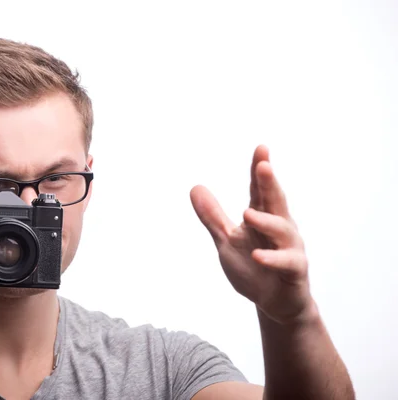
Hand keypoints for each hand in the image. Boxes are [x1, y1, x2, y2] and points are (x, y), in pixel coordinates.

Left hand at [191, 145, 314, 324]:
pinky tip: (256, 256)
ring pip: (282, 230)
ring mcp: (289, 248)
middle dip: (270, 183)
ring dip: (266, 221)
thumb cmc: (253, 268)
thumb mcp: (226, 241)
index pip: (259, 190)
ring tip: (247, 214)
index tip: (261, 149)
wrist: (275, 303)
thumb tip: (195, 187)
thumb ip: (213, 216)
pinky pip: (286, 262)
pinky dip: (271, 258)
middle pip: (275, 201)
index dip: (259, 170)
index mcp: (262, 217)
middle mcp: (279, 227)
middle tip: (264, 165)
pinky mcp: (295, 270)